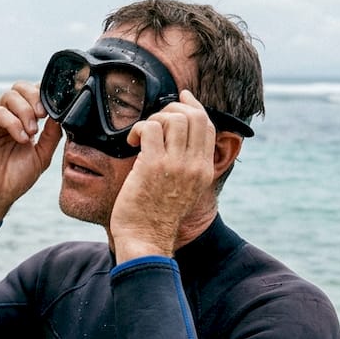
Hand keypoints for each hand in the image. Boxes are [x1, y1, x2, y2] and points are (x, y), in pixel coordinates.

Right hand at [0, 81, 61, 221]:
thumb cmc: (16, 177)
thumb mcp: (42, 154)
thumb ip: (52, 134)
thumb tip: (61, 114)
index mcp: (23, 119)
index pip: (32, 93)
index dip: (44, 95)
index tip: (54, 110)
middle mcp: (8, 116)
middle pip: (20, 87)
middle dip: (35, 98)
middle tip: (42, 116)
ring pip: (9, 96)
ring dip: (25, 111)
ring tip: (31, 133)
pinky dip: (13, 123)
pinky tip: (21, 138)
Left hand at [110, 90, 217, 261]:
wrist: (146, 240)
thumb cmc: (157, 218)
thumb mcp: (184, 191)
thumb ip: (186, 166)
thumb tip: (178, 140)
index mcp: (204, 170)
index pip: (208, 126)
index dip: (194, 107)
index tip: (181, 99)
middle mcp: (194, 165)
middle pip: (194, 116)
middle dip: (172, 109)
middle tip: (154, 120)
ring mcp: (175, 164)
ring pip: (172, 118)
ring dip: (153, 118)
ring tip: (142, 134)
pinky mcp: (152, 165)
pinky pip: (148, 127)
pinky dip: (137, 128)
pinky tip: (132, 142)